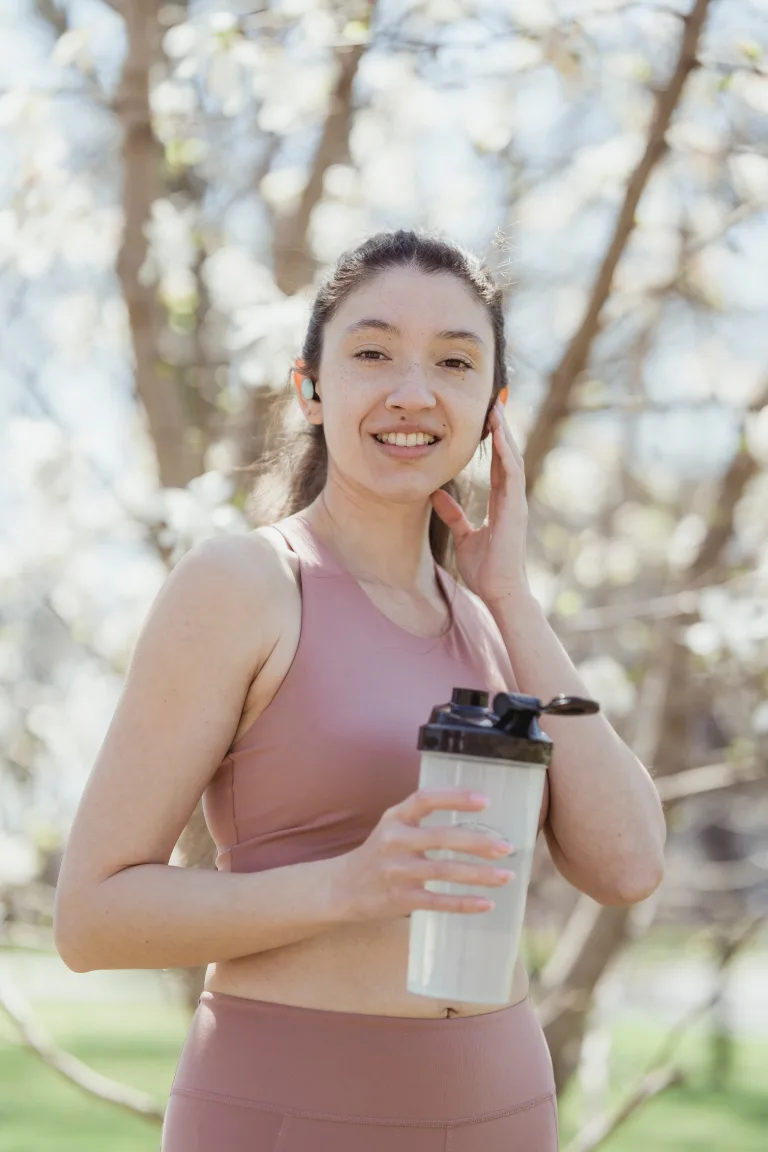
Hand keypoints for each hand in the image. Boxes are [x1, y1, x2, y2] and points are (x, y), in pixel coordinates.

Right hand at [331, 789, 514, 923]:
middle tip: (506, 847)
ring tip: (506, 875)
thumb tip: (473, 816)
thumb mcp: (392, 825)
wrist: (342, 887)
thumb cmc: (378, 853)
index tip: (485, 802)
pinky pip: (438, 901)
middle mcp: (394, 841)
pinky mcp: (400, 898)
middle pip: (442, 838)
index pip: (425, 799)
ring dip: (479, 875)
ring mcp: (396, 871)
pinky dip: (464, 903)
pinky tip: (486, 903)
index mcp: (395, 817)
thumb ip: (422, 819)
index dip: (455, 798)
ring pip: (445, 871)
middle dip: (478, 843)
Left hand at [430, 398, 529, 605]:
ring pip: (513, 459)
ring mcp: (516, 503)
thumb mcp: (463, 536)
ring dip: (505, 434)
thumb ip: (452, 515)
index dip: (494, 442)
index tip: (486, 420)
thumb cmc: (485, 569)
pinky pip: (513, 475)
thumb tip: (436, 495)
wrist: (498, 591)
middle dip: (502, 430)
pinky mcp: (516, 509)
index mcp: (501, 503)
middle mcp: (511, 499)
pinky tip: (501, 435)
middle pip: (508, 456)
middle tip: (493, 404)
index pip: (498, 465)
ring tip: (497, 410)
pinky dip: (508, 453)